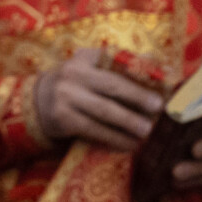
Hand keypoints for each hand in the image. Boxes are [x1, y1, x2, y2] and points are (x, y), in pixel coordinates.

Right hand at [33, 49, 161, 149]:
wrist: (36, 102)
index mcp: (86, 57)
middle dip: (137, 96)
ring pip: (104, 110)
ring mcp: (66, 95)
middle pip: (111, 85)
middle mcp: (74, 73)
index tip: (165, 78)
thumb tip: (164, 69)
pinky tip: (129, 144)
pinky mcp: (63, 118)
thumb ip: (123, 68)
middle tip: (158, 107)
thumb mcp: (92, 70)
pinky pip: (94, 130)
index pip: (117, 60)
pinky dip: (114, 138)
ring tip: (147, 131)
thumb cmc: (76, 85)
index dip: (142, 69)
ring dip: (128, 122)